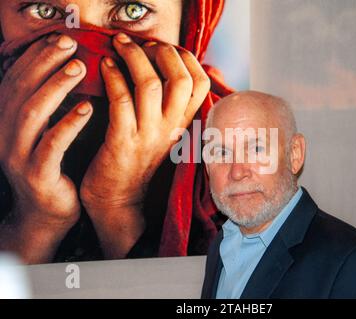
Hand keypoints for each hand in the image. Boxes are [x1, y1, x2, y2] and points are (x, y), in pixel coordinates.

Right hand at [0, 34, 90, 262]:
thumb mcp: (46, 133)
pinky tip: (87, 108)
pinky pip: (52, 145)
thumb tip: (73, 72)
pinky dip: (68, 124)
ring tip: (79, 69)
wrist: (46, 213)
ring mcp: (18, 155)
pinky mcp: (37, 174)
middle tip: (70, 45)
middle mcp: (5, 134)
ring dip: (55, 87)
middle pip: (21, 90)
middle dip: (44, 63)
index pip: (17, 80)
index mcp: (7, 122)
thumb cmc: (54, 168)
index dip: (37, 57)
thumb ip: (52, 107)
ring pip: (32, 113)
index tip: (61, 39)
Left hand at [80, 33, 209, 257]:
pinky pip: (121, 101)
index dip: (186, 58)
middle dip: (162, 51)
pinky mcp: (122, 143)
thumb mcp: (163, 135)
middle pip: (182, 79)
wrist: (119, 202)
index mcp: (182, 125)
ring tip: (119, 45)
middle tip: (142, 43)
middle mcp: (170, 129)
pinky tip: (105, 66)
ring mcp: (148, 136)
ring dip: (134, 57)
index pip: (200, 84)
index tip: (165, 47)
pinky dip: (112, 77)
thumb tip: (169, 74)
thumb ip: (169, 108)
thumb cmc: (137, 162)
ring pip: (150, 85)